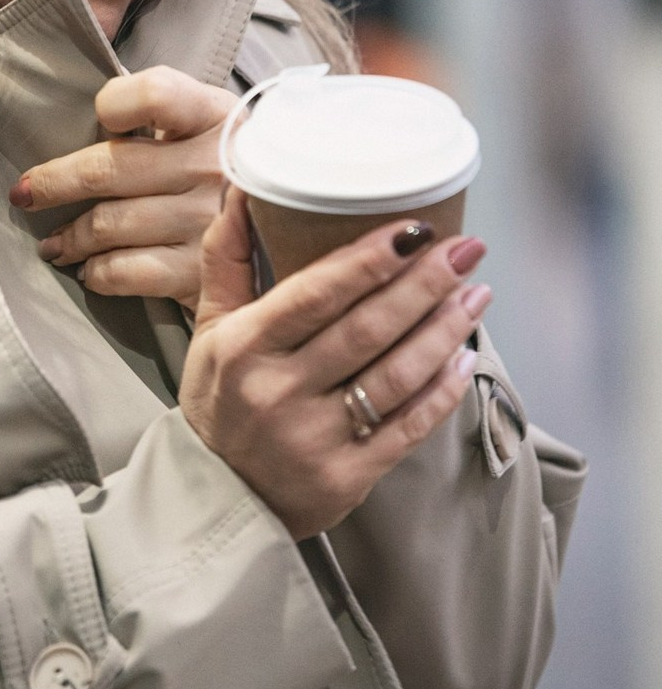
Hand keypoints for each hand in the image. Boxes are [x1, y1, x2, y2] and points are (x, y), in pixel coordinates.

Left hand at [11, 67, 233, 308]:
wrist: (295, 233)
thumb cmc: (225, 169)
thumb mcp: (208, 124)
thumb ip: (158, 110)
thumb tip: (83, 120)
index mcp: (215, 115)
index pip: (152, 94)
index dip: (113, 104)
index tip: (98, 118)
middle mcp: (215, 165)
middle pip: (108, 168)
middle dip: (53, 183)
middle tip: (25, 194)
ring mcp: (209, 221)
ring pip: (107, 224)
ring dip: (68, 237)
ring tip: (55, 243)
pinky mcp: (202, 272)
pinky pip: (124, 271)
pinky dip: (96, 273)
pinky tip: (91, 271)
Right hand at [178, 193, 489, 539]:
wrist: (217, 499)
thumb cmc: (220, 400)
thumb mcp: (211, 327)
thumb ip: (228, 258)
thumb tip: (246, 188)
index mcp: (245, 347)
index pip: (315, 294)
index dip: (369, 261)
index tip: (414, 228)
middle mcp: (279, 392)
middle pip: (367, 329)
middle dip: (424, 284)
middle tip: (467, 248)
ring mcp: (315, 438)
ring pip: (396, 374)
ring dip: (445, 329)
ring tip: (477, 292)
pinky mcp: (347, 476)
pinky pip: (408, 426)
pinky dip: (442, 390)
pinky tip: (465, 356)